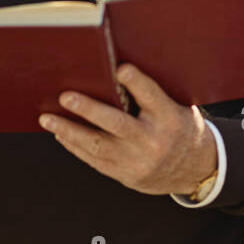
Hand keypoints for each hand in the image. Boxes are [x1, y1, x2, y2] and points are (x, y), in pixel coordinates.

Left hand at [40, 64, 218, 195]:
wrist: (196, 169)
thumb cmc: (181, 127)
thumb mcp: (179, 106)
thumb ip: (153, 94)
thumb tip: (115, 71)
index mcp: (170, 118)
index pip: (152, 97)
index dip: (136, 82)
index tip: (119, 68)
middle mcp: (153, 141)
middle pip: (117, 124)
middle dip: (89, 110)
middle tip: (66, 97)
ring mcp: (138, 162)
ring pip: (98, 146)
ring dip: (69, 131)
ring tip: (48, 118)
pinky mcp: (126, 176)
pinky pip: (96, 160)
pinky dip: (75, 146)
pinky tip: (61, 134)